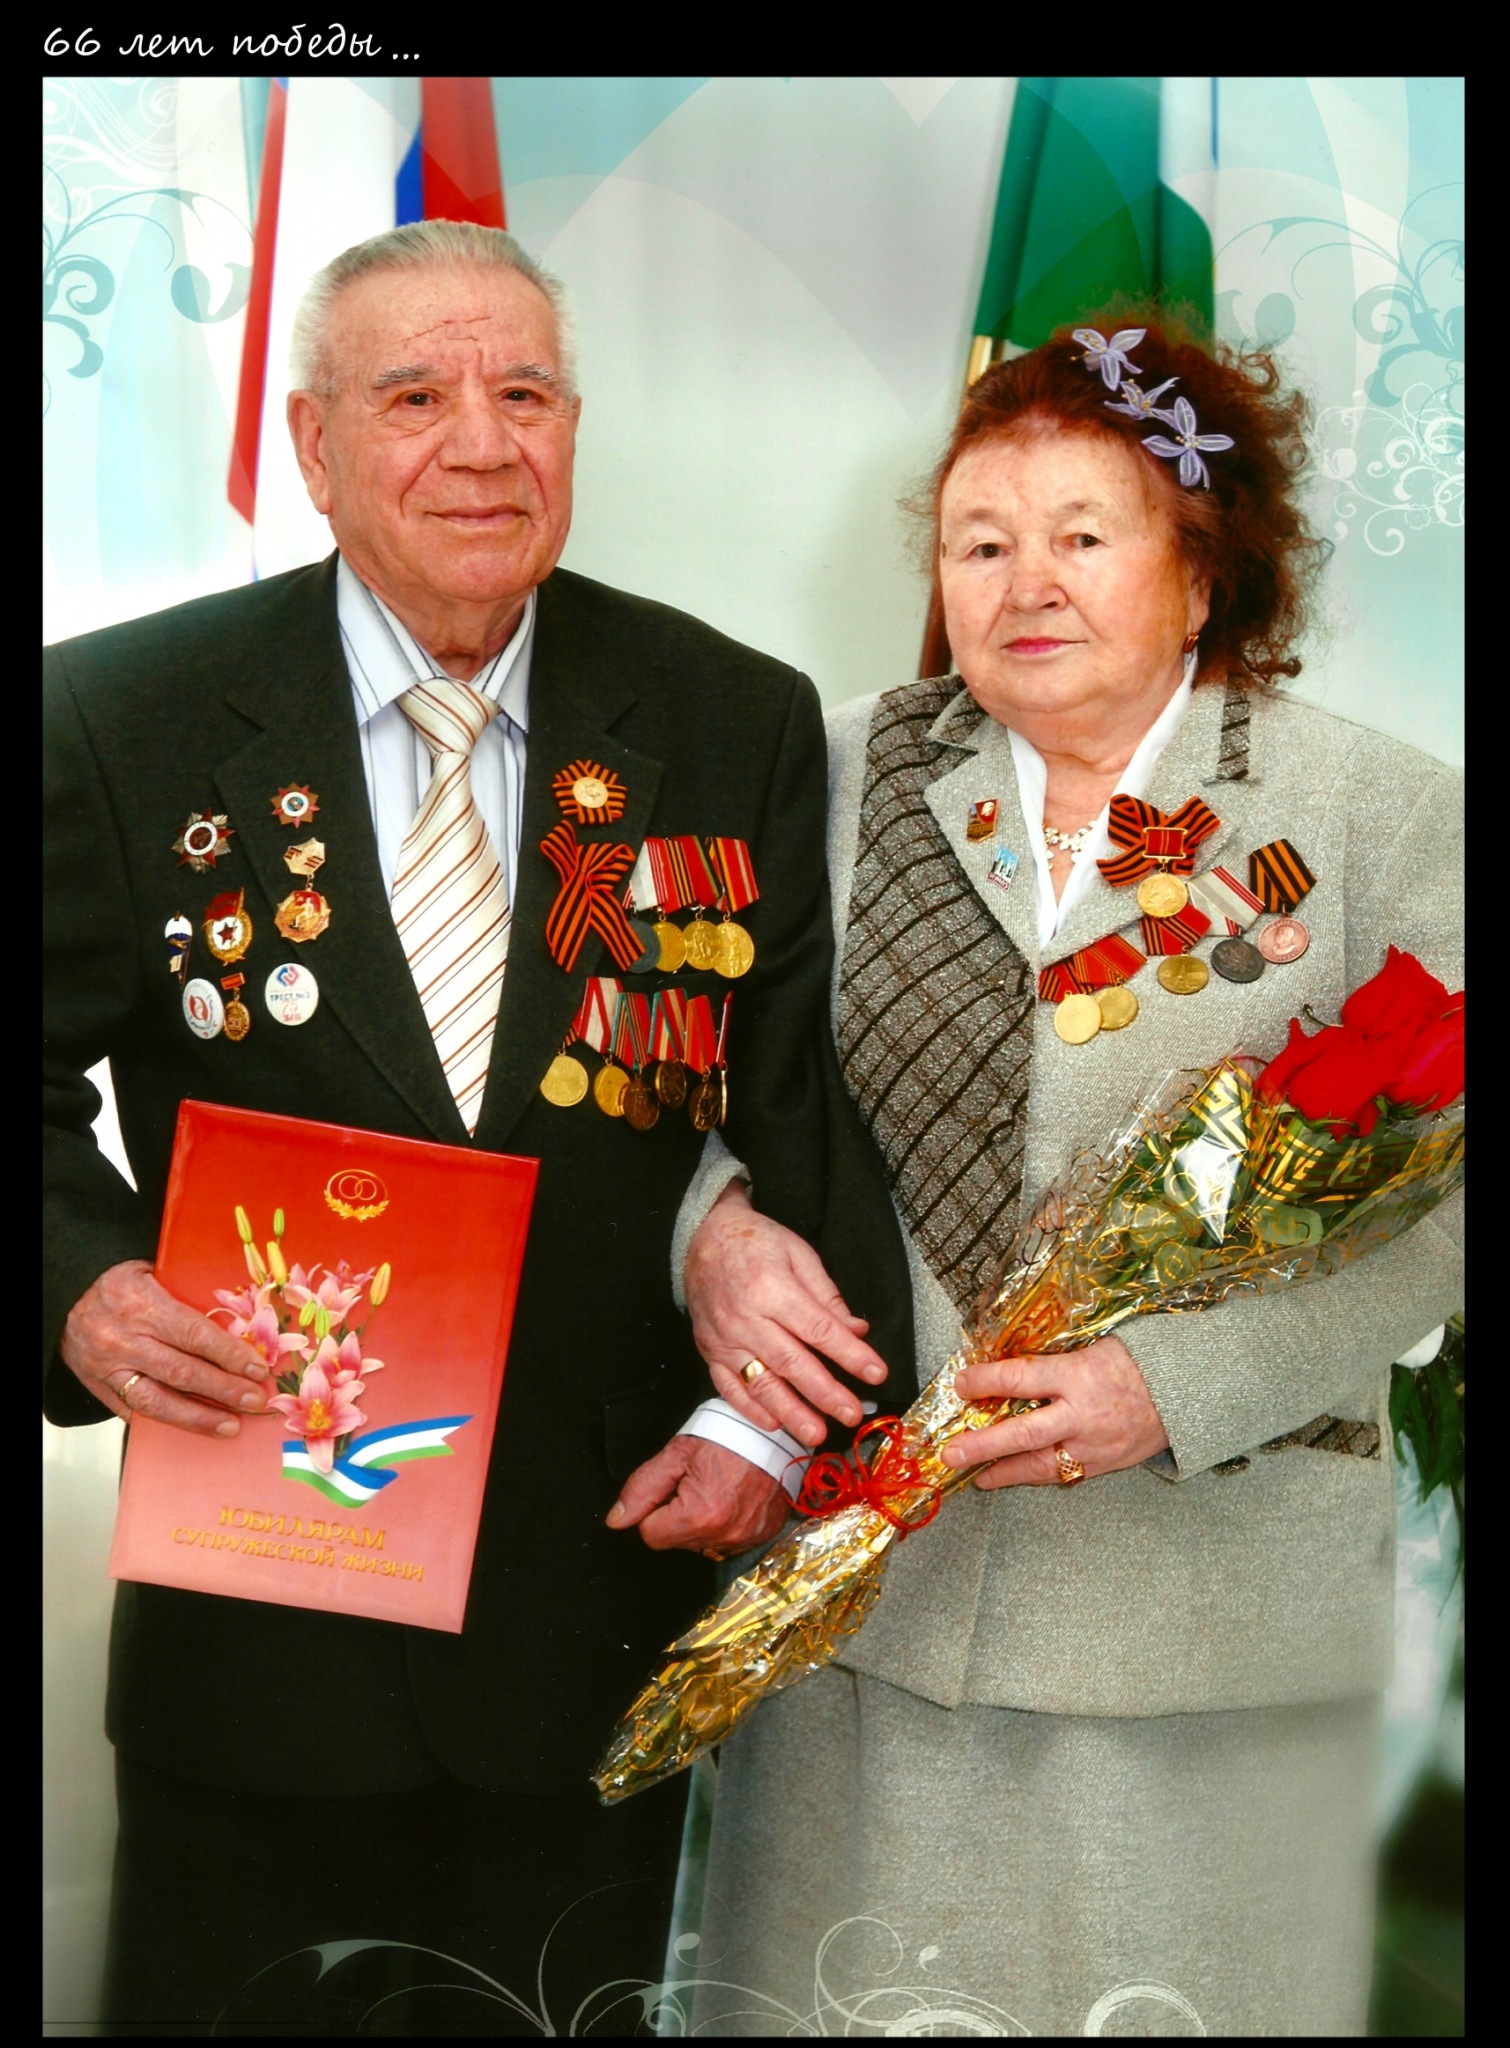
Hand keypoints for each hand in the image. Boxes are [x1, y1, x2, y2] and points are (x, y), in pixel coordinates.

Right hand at [60, 1258, 272, 1435]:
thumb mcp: (154, 1272)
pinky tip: (188, 1431)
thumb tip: (237, 1328)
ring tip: (229, 1426)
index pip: (195, 1336)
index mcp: (142, 1305)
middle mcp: (124, 1340)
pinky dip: (161, 1424)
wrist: (68, 1290)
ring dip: (198, 1417)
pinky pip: (131, 1411)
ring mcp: (108, 1367)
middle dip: (224, 1391)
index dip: (230, 1356)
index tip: (257, 1370)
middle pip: (182, 1373)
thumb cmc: (119, 1279)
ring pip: (156, 1401)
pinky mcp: (96, 1385)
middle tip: (254, 1402)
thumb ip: (188, 1297)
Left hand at [606, 1435, 788, 1555]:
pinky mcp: (762, 1535)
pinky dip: (726, 1523)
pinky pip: (729, 1540)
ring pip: (702, 1543)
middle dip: (678, 1516)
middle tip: (696, 1482)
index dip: (653, 1509)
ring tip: (717, 1488)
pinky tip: (732, 1497)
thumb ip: (641, 1488)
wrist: (775, 1431)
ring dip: (702, 1521)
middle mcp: (724, 1535)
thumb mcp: (676, 1454)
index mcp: (698, 1515)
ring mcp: (746, 1538)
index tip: (671, 1487)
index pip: (651, 1534)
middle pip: (677, 1540)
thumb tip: (617, 1519)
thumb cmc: (727, 1436)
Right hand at [684, 1183, 888, 1445]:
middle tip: (852, 1413)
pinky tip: (774, 1424)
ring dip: (790, 1412)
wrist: (702, 1239)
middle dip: (825, 1393)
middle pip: (792, 1363)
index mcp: (772, 1287)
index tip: (876, 1373)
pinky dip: (751, 1409)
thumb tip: (858, 1330)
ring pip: (760, 1383)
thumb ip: (827, 1295)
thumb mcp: (799, 1254)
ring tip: (816, 1434)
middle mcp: (745, 1318)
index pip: (818, 1329)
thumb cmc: (756, 1242)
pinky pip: (728, 1388)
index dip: (850, 1354)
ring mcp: (724, 1339)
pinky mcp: (709, 1352)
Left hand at [942, 1337, 1167, 1488]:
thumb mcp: (1092, 1348)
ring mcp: (1092, 1445)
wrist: (1187, 1394)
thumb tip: (1007, 1369)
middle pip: (1024, 1432)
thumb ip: (1053, 1362)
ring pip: (1039, 1464)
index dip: (986, 1380)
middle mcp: (1082, 1415)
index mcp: (1079, 1375)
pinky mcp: (1102, 1465)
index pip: (1022, 1377)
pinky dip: (1032, 1476)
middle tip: (950, 1453)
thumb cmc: (1136, 1363)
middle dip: (983, 1445)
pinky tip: (1011, 1476)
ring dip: (1002, 1472)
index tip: (960, 1383)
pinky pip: (1061, 1475)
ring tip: (974, 1477)